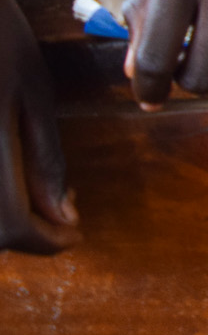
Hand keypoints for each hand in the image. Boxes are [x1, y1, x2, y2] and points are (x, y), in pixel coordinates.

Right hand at [0, 0, 77, 252]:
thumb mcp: (33, 91)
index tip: (73, 234)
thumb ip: (45, 158)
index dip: (45, 243)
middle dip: (22, 236)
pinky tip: (5, 181)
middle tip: (54, 218)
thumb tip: (66, 219)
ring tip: (29, 200)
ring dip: (2, 222)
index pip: (11, 227)